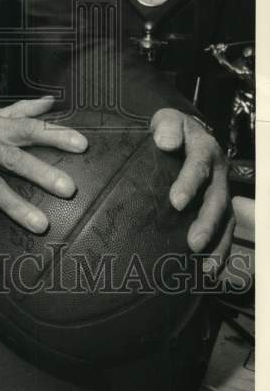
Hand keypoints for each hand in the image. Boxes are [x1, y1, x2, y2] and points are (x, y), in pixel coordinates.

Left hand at [151, 108, 233, 273]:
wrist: (183, 134)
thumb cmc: (170, 130)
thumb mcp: (167, 119)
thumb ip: (166, 127)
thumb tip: (164, 142)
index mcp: (205, 149)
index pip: (198, 165)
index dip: (189, 183)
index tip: (176, 202)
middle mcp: (218, 172)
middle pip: (216, 199)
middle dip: (207, 222)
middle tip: (194, 242)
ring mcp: (220, 191)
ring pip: (225, 219)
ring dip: (217, 242)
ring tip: (206, 264)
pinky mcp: (218, 206)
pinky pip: (224, 230)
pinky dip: (220, 250)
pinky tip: (209, 270)